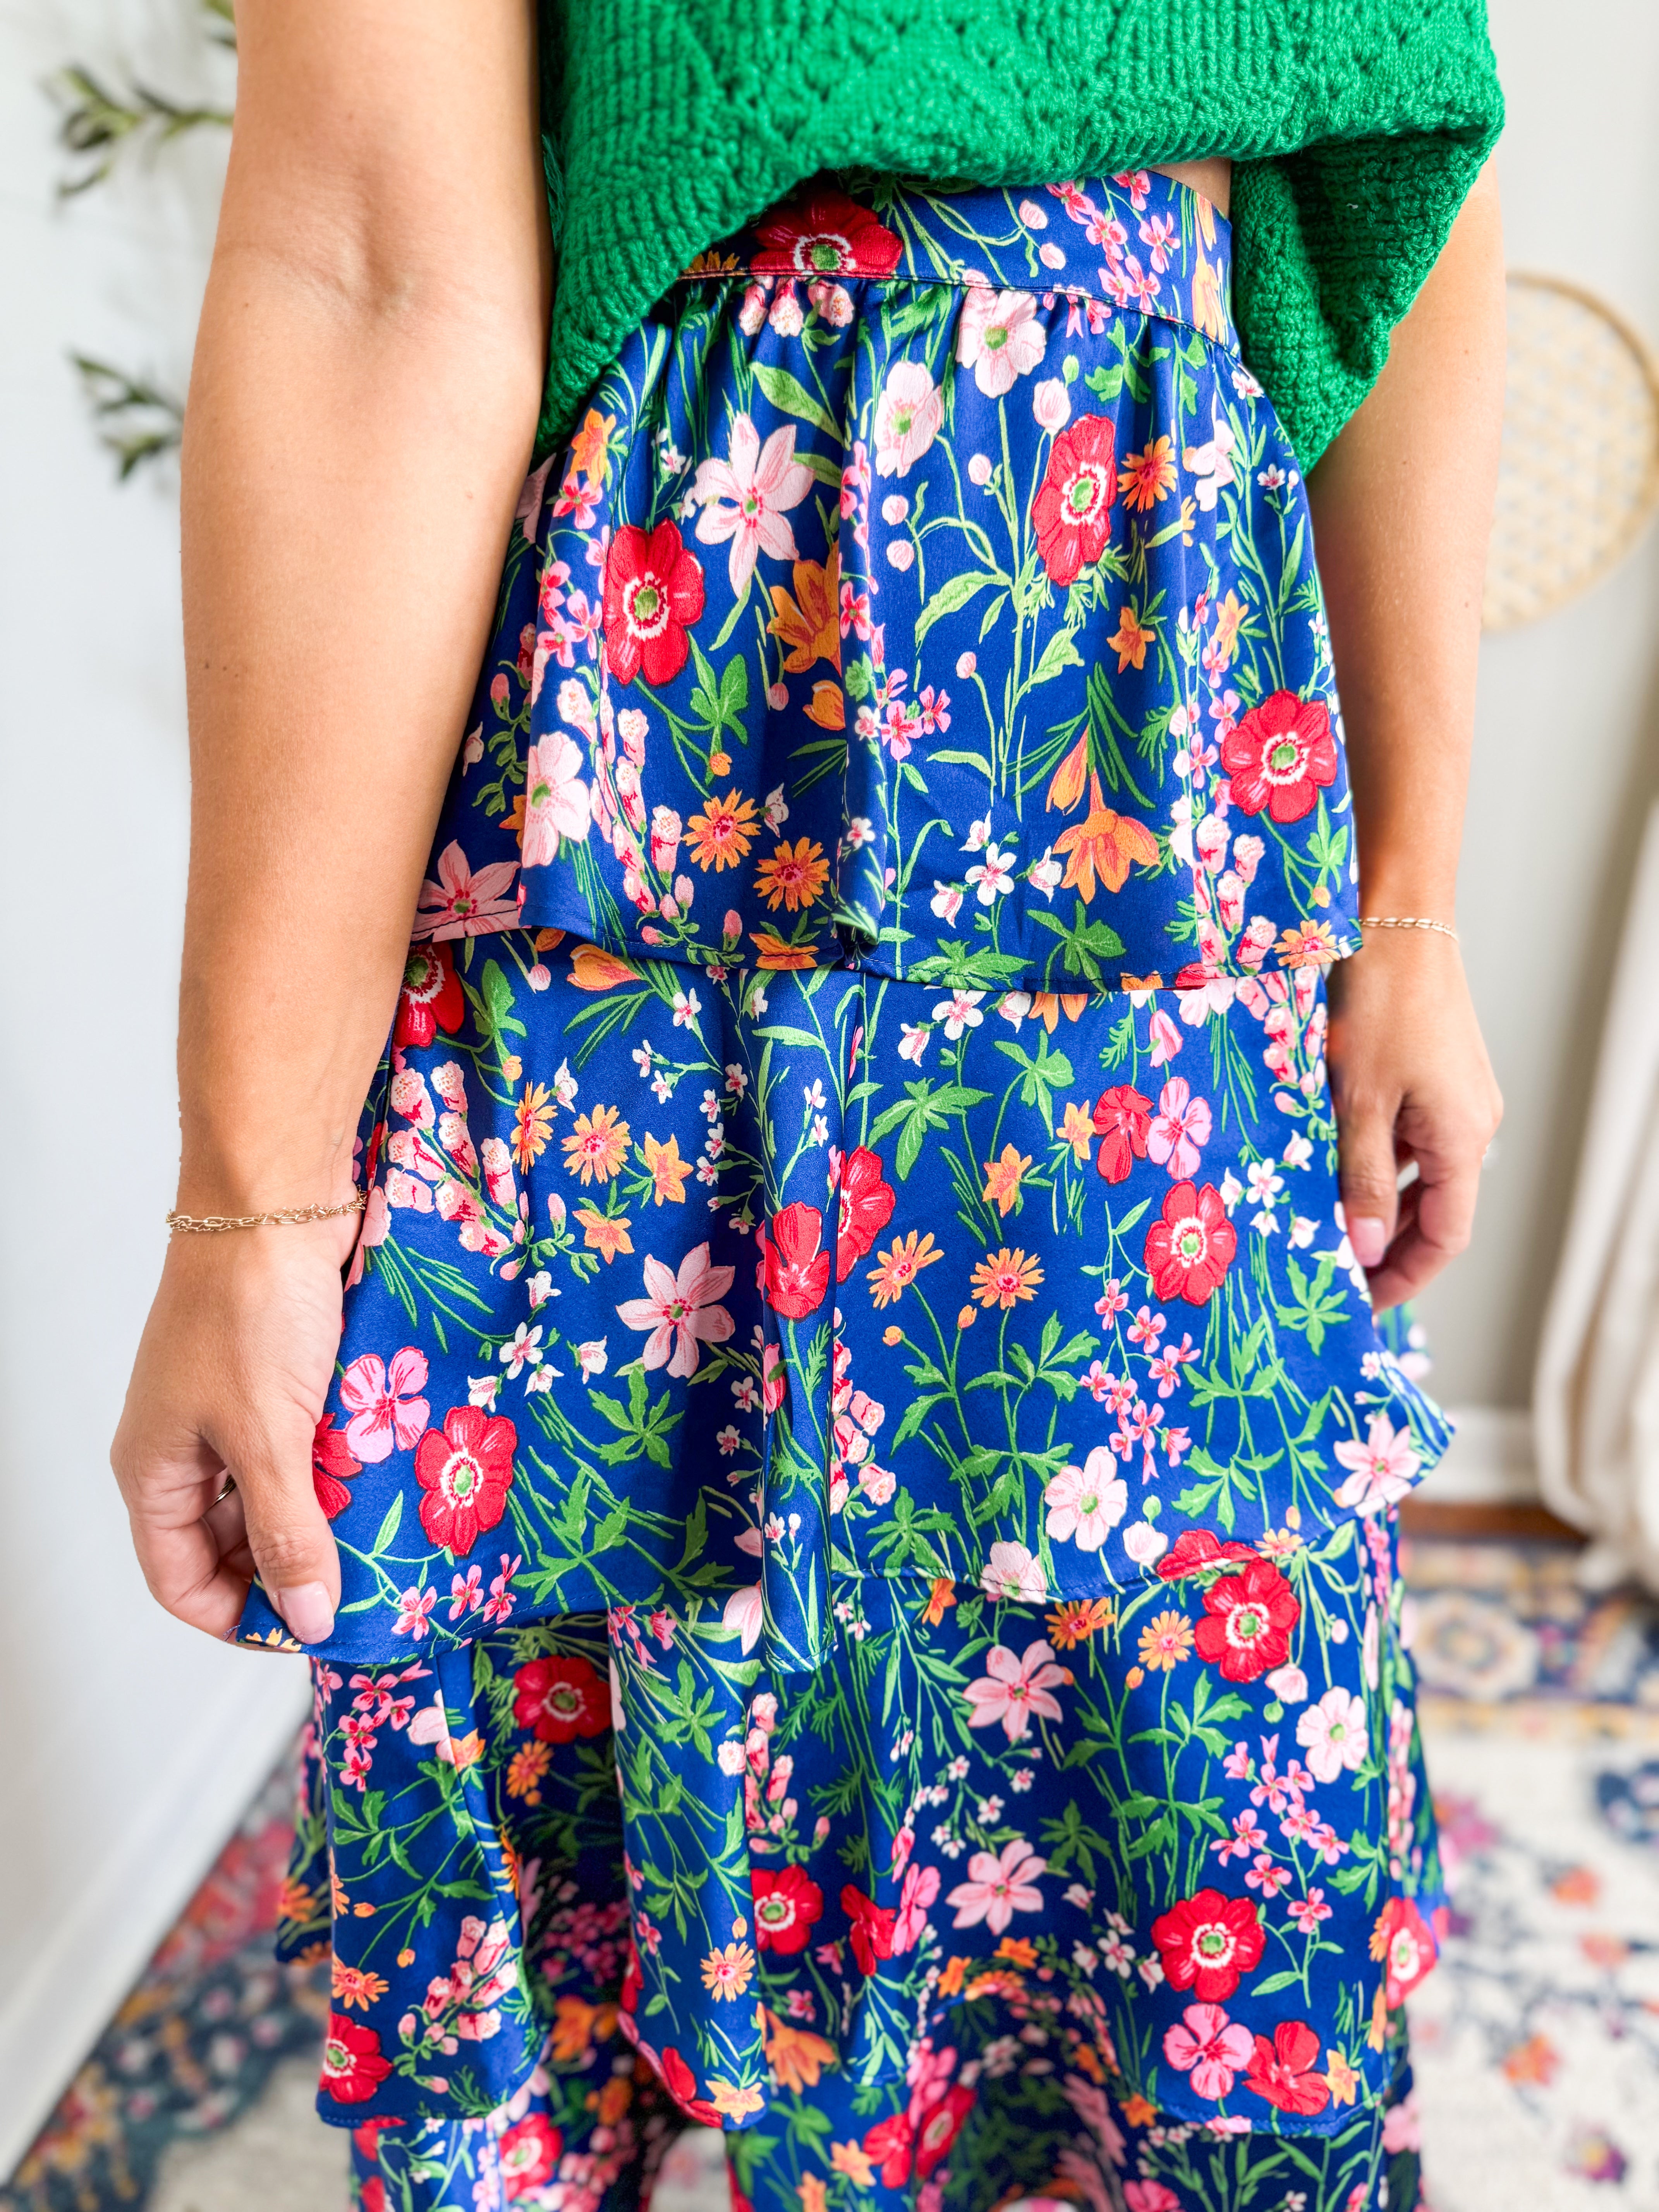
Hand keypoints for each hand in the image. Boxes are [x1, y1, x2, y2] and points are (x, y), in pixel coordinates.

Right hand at [111, 1217, 357, 1643]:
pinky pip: (302, 1448)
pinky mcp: (277, 1380)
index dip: (240, 1614)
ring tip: (376, 1528)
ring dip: (321, 1514)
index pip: (182, 1580)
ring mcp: (232, 1411)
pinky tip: (378, 1474)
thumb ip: (291, 1532)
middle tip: (359, 1581)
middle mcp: (187, 1447)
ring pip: (274, 1495)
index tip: (310, 1627)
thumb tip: (309, 1616)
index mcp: (155, 1469)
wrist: (278, 1201)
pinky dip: (336, 1467)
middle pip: (230, 1544)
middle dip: (291, 1566)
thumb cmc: (250, 1306)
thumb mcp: (270, 1436)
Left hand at [1326, 933, 1501, 1312]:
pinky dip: (1379, 1163)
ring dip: (1380, 1204)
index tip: (1361, 1303)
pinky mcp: (1435, 1074)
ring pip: (1421, 1174)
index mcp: (1463, 1138)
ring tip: (1326, 1230)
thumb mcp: (1359, 1101)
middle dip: (1389, 1248)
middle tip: (1334, 1275)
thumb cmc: (1378, 1002)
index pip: (1444, 1236)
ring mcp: (1455, 1097)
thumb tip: (1368, 1248)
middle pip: (1436, 1210)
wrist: (1395, 918)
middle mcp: (1471, 1123)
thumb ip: (1365, 1179)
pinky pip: (1411, 1138)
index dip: (1403, 1277)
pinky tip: (1334, 1169)